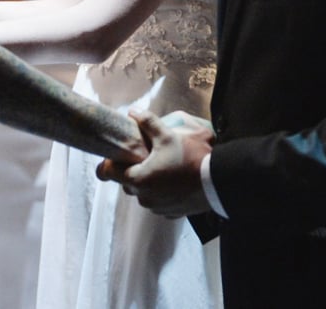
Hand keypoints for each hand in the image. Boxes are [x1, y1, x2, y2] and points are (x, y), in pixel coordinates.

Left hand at [97, 109, 214, 217]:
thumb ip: (147, 122)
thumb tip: (133, 112)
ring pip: (144, 193)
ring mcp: (158, 208)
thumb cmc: (190, 157)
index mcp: (137, 179)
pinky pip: (160, 201)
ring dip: (148, 182)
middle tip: (145, 156)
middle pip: (127, 182)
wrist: (218, 182)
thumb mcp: (167, 135)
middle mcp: (143, 198)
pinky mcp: (172, 213)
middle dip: (132, 170)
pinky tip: (175, 181)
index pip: (106, 172)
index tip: (115, 155)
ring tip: (163, 167)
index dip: (108, 162)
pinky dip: (163, 192)